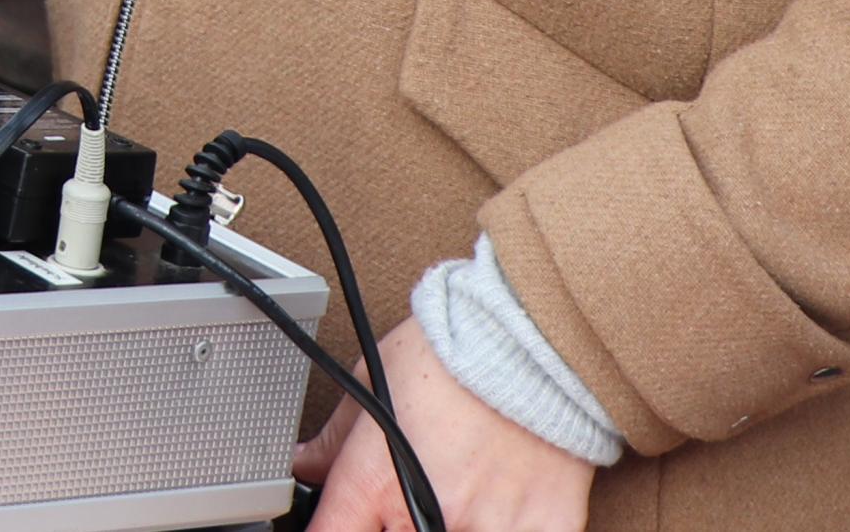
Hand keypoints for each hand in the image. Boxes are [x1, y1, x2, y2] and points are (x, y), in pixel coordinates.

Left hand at [294, 313, 592, 531]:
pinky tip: (500, 500)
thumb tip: (306, 464)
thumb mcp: (372, 381)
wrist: (530, 337)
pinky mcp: (543, 530)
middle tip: (407, 496)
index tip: (340, 521)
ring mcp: (486, 529)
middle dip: (393, 521)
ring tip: (459, 488)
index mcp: (376, 482)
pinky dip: (502, 524)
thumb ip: (335, 440)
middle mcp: (427, 514)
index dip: (331, 527)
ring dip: (450, 520)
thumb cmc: (452, 353)